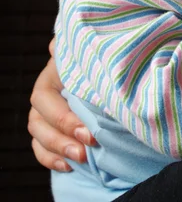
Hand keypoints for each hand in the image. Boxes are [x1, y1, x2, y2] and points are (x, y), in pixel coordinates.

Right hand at [28, 38, 96, 170]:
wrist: (115, 67)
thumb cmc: (106, 58)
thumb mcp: (97, 53)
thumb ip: (81, 49)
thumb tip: (54, 45)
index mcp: (54, 70)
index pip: (45, 96)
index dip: (64, 117)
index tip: (89, 131)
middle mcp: (47, 90)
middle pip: (39, 117)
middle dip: (63, 135)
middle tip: (89, 143)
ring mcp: (46, 110)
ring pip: (37, 133)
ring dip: (58, 148)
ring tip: (81, 158)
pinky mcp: (51, 127)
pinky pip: (40, 147)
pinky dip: (51, 159)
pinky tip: (69, 165)